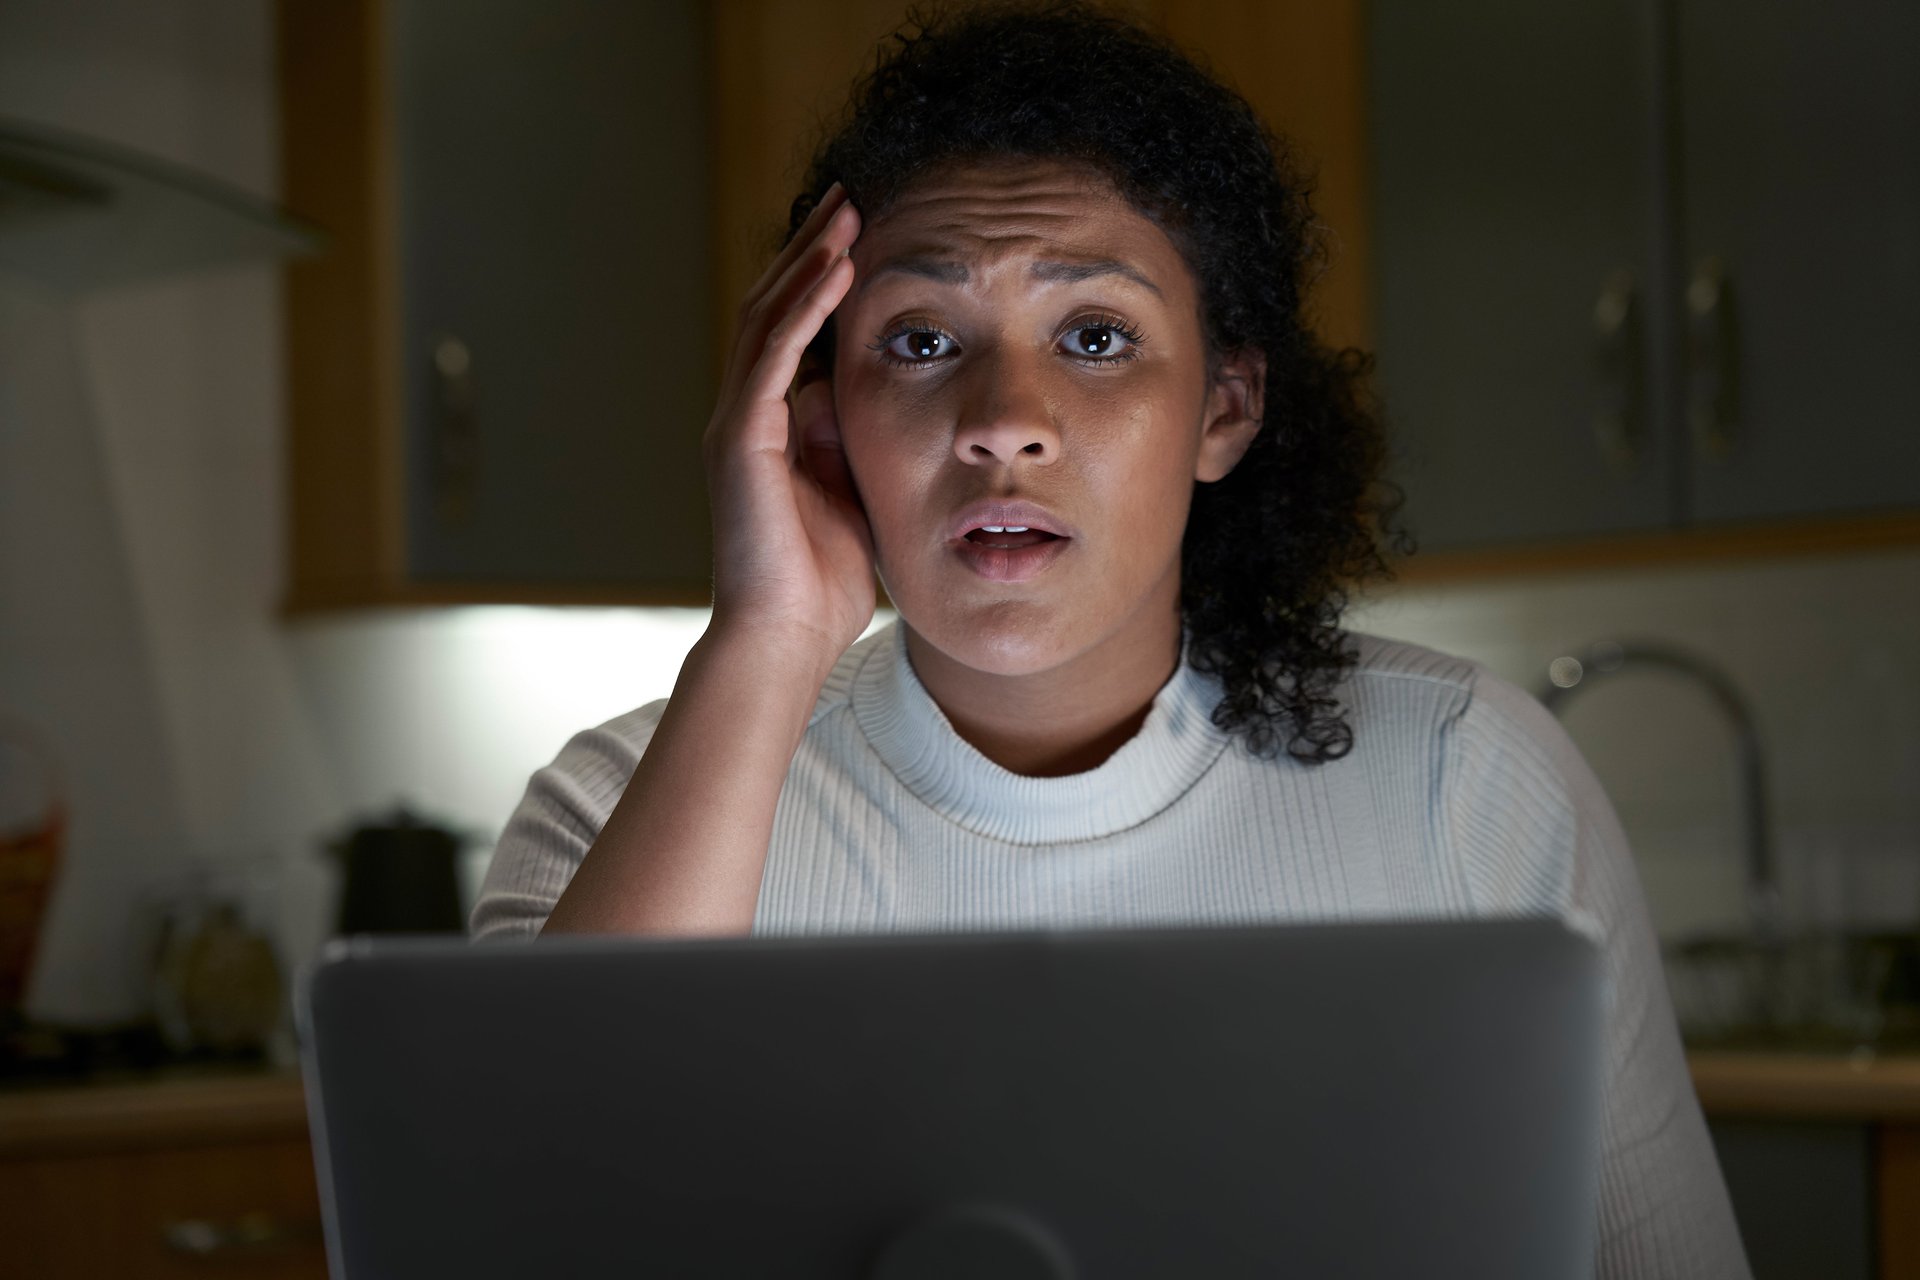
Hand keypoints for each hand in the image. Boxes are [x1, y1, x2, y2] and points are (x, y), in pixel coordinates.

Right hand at [703, 183, 872, 665]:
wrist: (783, 639)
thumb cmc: (821, 583)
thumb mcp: (852, 491)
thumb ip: (851, 440)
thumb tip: (860, 393)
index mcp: (768, 425)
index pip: (790, 330)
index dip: (821, 277)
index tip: (862, 232)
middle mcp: (744, 413)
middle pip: (771, 305)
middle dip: (812, 249)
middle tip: (851, 195)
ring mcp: (737, 423)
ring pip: (767, 317)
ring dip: (809, 261)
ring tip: (848, 212)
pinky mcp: (743, 439)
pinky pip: (774, 356)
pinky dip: (805, 309)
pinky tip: (837, 270)